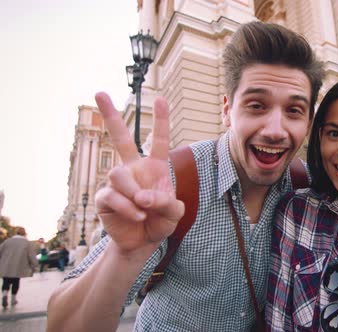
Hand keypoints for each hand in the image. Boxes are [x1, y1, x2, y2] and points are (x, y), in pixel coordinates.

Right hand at [94, 92, 183, 255]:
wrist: (143, 242)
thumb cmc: (160, 222)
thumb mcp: (175, 213)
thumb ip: (166, 202)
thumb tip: (142, 196)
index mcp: (154, 168)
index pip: (158, 141)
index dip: (161, 121)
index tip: (161, 100)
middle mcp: (134, 169)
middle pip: (120, 138)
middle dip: (110, 116)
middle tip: (99, 92)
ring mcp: (118, 182)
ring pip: (118, 174)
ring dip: (133, 192)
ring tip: (144, 209)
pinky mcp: (105, 197)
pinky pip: (112, 195)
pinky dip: (127, 206)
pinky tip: (137, 214)